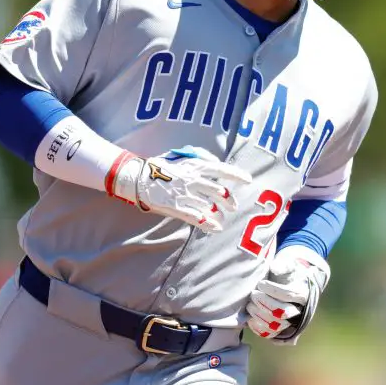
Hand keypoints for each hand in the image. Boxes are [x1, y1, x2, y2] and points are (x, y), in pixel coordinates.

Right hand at [108, 146, 251, 232]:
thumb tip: (215, 162)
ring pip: (209, 206)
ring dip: (219, 214)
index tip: (248, 180)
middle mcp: (191, 180)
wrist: (137, 177)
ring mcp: (183, 194)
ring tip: (222, 218)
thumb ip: (199, 157)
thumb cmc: (160, 166)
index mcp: (193, 166)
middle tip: (233, 206)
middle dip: (229, 200)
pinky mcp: (175, 207)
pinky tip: (215, 228)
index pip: (220, 169)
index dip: (236, 175)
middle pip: (218, 191)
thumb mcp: (180, 156)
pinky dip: (207, 224)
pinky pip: (196, 218)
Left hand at [246, 246, 329, 343]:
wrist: (291, 285)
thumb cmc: (287, 274)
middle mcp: (299, 311)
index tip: (261, 283)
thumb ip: (282, 265)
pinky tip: (249, 319)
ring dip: (259, 316)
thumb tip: (274, 268)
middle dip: (264, 303)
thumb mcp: (288, 266)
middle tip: (253, 294)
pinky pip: (270, 335)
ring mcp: (290, 323)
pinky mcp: (280, 330)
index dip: (273, 290)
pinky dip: (258, 329)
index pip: (288, 295)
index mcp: (302, 294)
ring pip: (276, 325)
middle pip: (282, 312)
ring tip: (249, 305)